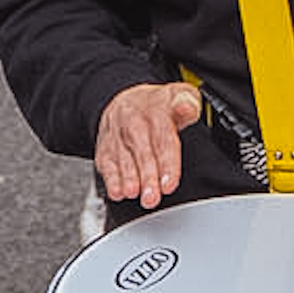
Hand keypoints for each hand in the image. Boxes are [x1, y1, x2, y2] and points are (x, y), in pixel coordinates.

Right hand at [95, 80, 202, 207]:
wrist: (125, 101)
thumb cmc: (157, 107)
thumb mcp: (179, 95)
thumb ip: (188, 103)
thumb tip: (187, 107)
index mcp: (156, 113)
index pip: (163, 140)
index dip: (167, 164)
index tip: (169, 183)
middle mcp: (134, 125)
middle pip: (142, 153)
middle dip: (147, 177)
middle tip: (152, 197)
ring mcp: (118, 138)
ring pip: (124, 161)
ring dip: (128, 180)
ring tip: (134, 193)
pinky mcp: (105, 150)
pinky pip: (107, 165)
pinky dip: (111, 180)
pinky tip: (118, 192)